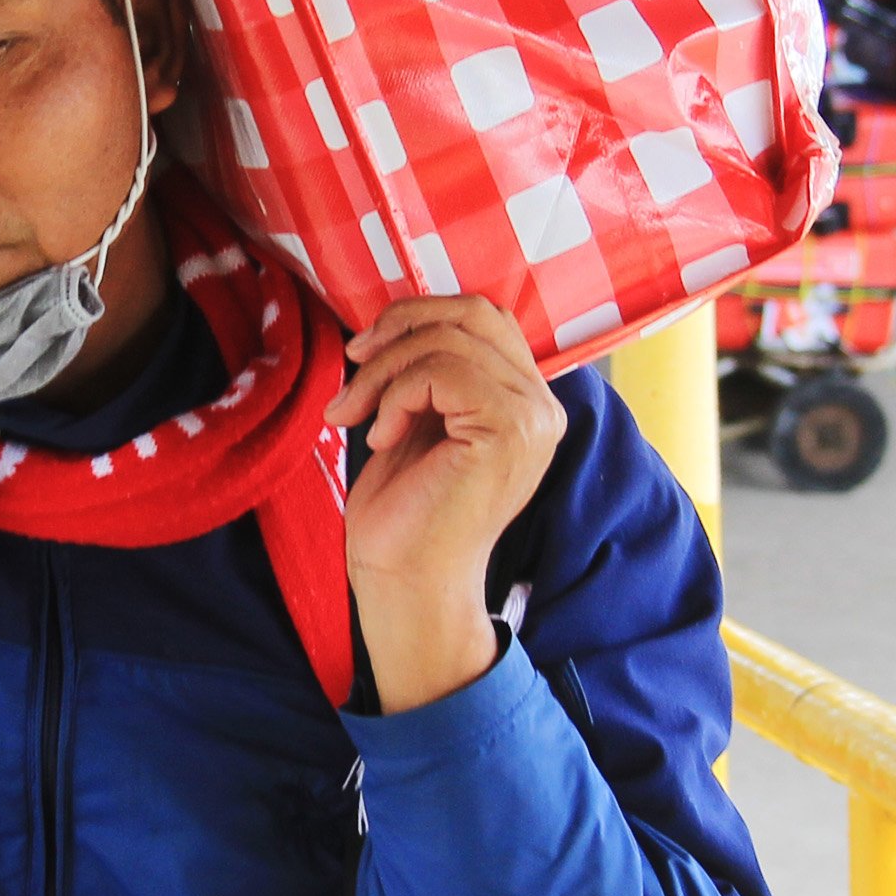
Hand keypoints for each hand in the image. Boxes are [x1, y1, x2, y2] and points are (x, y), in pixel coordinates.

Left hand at [328, 296, 563, 714]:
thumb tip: (399, 314)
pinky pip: (441, 371)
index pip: (482, 315)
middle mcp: (542, 404)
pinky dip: (396, 395)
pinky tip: (383, 438)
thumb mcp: (419, 419)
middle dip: (398, 329)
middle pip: (471, 312)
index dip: (418, 315)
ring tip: (355, 415)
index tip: (364, 353)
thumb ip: (430, 369)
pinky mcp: (510, 429)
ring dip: (383, 371)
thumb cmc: (405, 512)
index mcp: (525, 399)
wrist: (406, 583)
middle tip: (352, 366)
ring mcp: (533, 416)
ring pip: (447, 340)